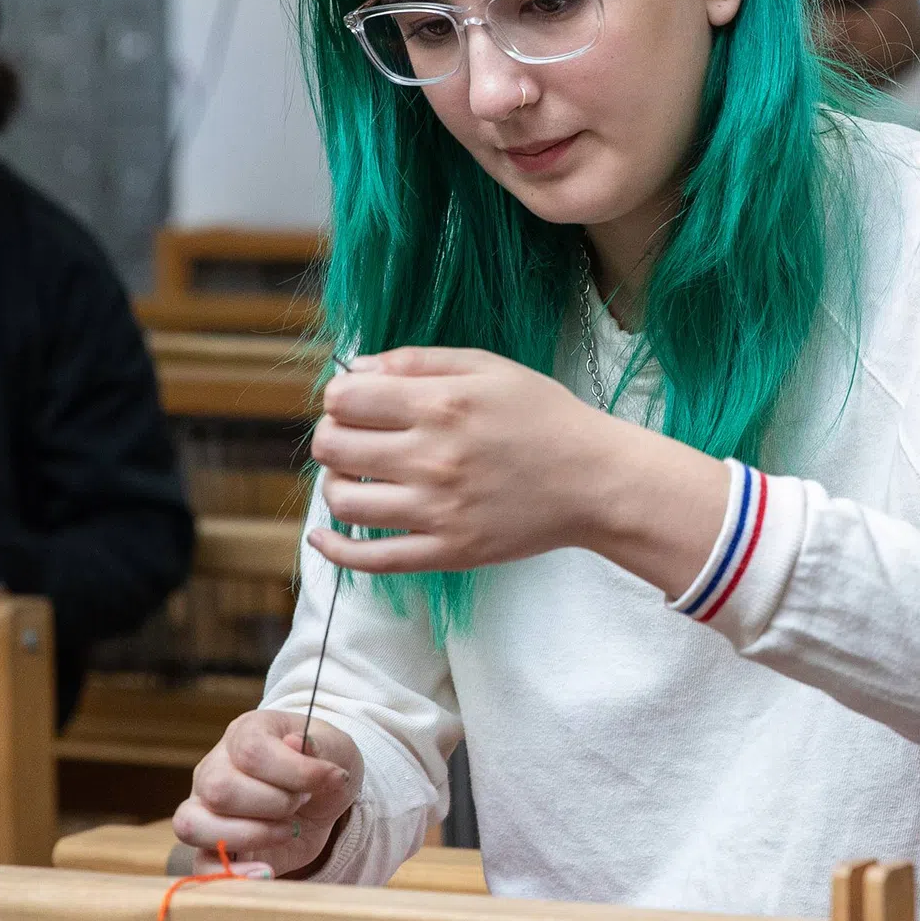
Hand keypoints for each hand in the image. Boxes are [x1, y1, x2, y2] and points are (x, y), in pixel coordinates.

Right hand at [175, 707, 362, 875]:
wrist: (321, 798)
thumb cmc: (322, 765)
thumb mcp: (336, 748)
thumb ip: (321, 745)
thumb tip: (297, 743)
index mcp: (244, 734)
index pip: (250, 751)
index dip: (293, 771)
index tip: (326, 778)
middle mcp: (213, 769)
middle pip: (219, 789)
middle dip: (275, 804)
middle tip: (301, 803)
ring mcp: (205, 809)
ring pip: (193, 825)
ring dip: (250, 835)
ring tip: (287, 831)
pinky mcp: (212, 847)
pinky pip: (201, 867)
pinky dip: (233, 874)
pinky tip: (266, 871)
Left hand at [308, 347, 725, 588]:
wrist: (595, 481)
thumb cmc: (544, 417)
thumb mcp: (488, 367)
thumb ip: (419, 361)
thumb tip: (355, 369)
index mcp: (442, 404)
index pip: (345, 399)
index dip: (339, 397)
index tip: (356, 402)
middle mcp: (433, 457)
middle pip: (333, 446)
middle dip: (332, 436)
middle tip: (354, 437)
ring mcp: (437, 510)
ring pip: (344, 500)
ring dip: (334, 483)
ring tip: (355, 476)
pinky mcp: (447, 551)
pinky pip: (371, 559)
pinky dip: (335, 549)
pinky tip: (323, 536)